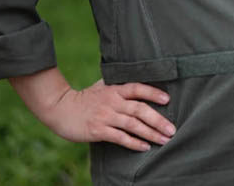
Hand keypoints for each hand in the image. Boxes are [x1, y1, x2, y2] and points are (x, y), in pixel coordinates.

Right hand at [10, 68, 175, 151]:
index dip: (153, 93)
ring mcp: (106, 116)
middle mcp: (112, 101)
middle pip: (139, 109)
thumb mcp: (103, 86)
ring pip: (133, 125)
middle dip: (158, 120)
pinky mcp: (98, 130)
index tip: (168, 99)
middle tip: (172, 129)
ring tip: (164, 140)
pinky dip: (134, 143)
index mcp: (114, 89)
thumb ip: (119, 86)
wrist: (61, 109)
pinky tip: (145, 147)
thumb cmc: (85, 97)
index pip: (137, 88)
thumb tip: (139, 85)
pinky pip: (120, 138)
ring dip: (150, 133)